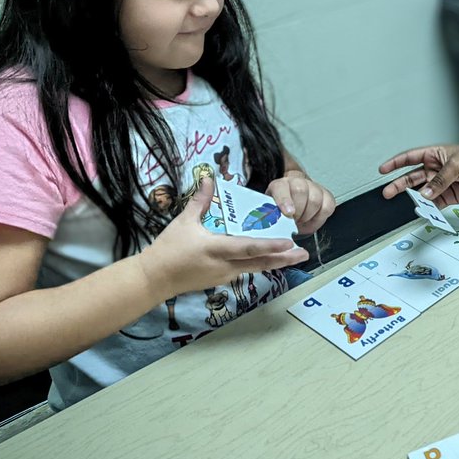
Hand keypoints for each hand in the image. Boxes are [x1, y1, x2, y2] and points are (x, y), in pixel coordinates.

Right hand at [137, 175, 309, 299]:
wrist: (153, 279)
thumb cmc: (168, 249)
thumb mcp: (183, 222)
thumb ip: (200, 201)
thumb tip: (210, 178)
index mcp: (216, 249)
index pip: (249, 248)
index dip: (270, 246)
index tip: (289, 242)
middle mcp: (224, 266)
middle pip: (260, 263)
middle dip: (284, 259)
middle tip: (305, 254)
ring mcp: (224, 276)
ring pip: (255, 268)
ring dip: (275, 262)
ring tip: (294, 256)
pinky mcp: (221, 280)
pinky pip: (245, 270)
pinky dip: (259, 264)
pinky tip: (270, 258)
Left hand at [266, 170, 335, 235]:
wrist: (295, 208)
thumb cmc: (283, 213)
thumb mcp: (273, 214)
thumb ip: (273, 217)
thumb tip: (275, 224)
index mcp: (280, 185)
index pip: (281, 188)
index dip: (285, 200)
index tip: (288, 213)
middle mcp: (297, 182)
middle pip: (301, 191)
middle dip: (298, 211)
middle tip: (293, 221)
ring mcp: (313, 187)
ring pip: (315, 199)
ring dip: (308, 216)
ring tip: (302, 221)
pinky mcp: (327, 196)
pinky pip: (328, 206)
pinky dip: (320, 218)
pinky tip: (312, 220)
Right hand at [378, 144, 458, 207]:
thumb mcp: (456, 164)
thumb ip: (440, 180)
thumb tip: (426, 193)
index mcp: (434, 155)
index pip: (410, 158)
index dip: (395, 163)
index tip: (383, 169)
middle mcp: (435, 169)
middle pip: (412, 177)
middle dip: (399, 185)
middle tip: (388, 192)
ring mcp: (440, 184)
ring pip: (422, 192)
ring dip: (415, 198)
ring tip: (408, 203)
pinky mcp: (448, 196)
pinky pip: (434, 204)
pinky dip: (429, 208)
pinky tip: (424, 210)